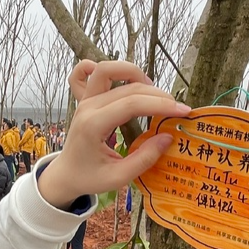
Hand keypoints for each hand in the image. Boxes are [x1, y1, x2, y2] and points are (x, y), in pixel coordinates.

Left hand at [37, 60, 189, 209]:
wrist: (65, 174)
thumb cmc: (89, 178)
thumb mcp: (118, 178)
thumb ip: (144, 159)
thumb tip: (168, 137)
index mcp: (93, 126)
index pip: (131, 104)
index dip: (160, 105)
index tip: (183, 112)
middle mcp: (88, 107)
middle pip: (127, 87)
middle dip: (157, 94)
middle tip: (175, 109)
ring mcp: (85, 100)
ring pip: (108, 70)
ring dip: (134, 73)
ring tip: (153, 93)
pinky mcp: (85, 98)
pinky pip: (87, 72)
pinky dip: (105, 70)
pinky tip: (124, 79)